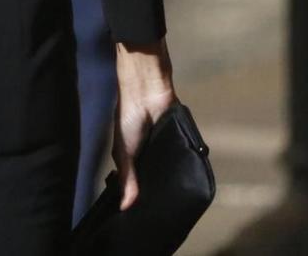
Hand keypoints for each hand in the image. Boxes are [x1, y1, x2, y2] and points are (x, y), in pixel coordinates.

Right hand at [112, 40, 176, 210]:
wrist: (147, 91)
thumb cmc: (128, 116)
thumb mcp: (123, 152)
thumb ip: (127, 178)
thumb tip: (126, 207)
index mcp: (130, 159)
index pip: (133, 184)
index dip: (135, 198)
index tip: (139, 217)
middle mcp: (147, 157)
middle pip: (152, 182)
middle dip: (154, 195)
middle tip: (160, 216)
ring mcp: (164, 151)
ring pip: (167, 174)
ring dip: (168, 184)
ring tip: (173, 205)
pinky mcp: (178, 144)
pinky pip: (180, 162)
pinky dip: (180, 172)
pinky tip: (184, 186)